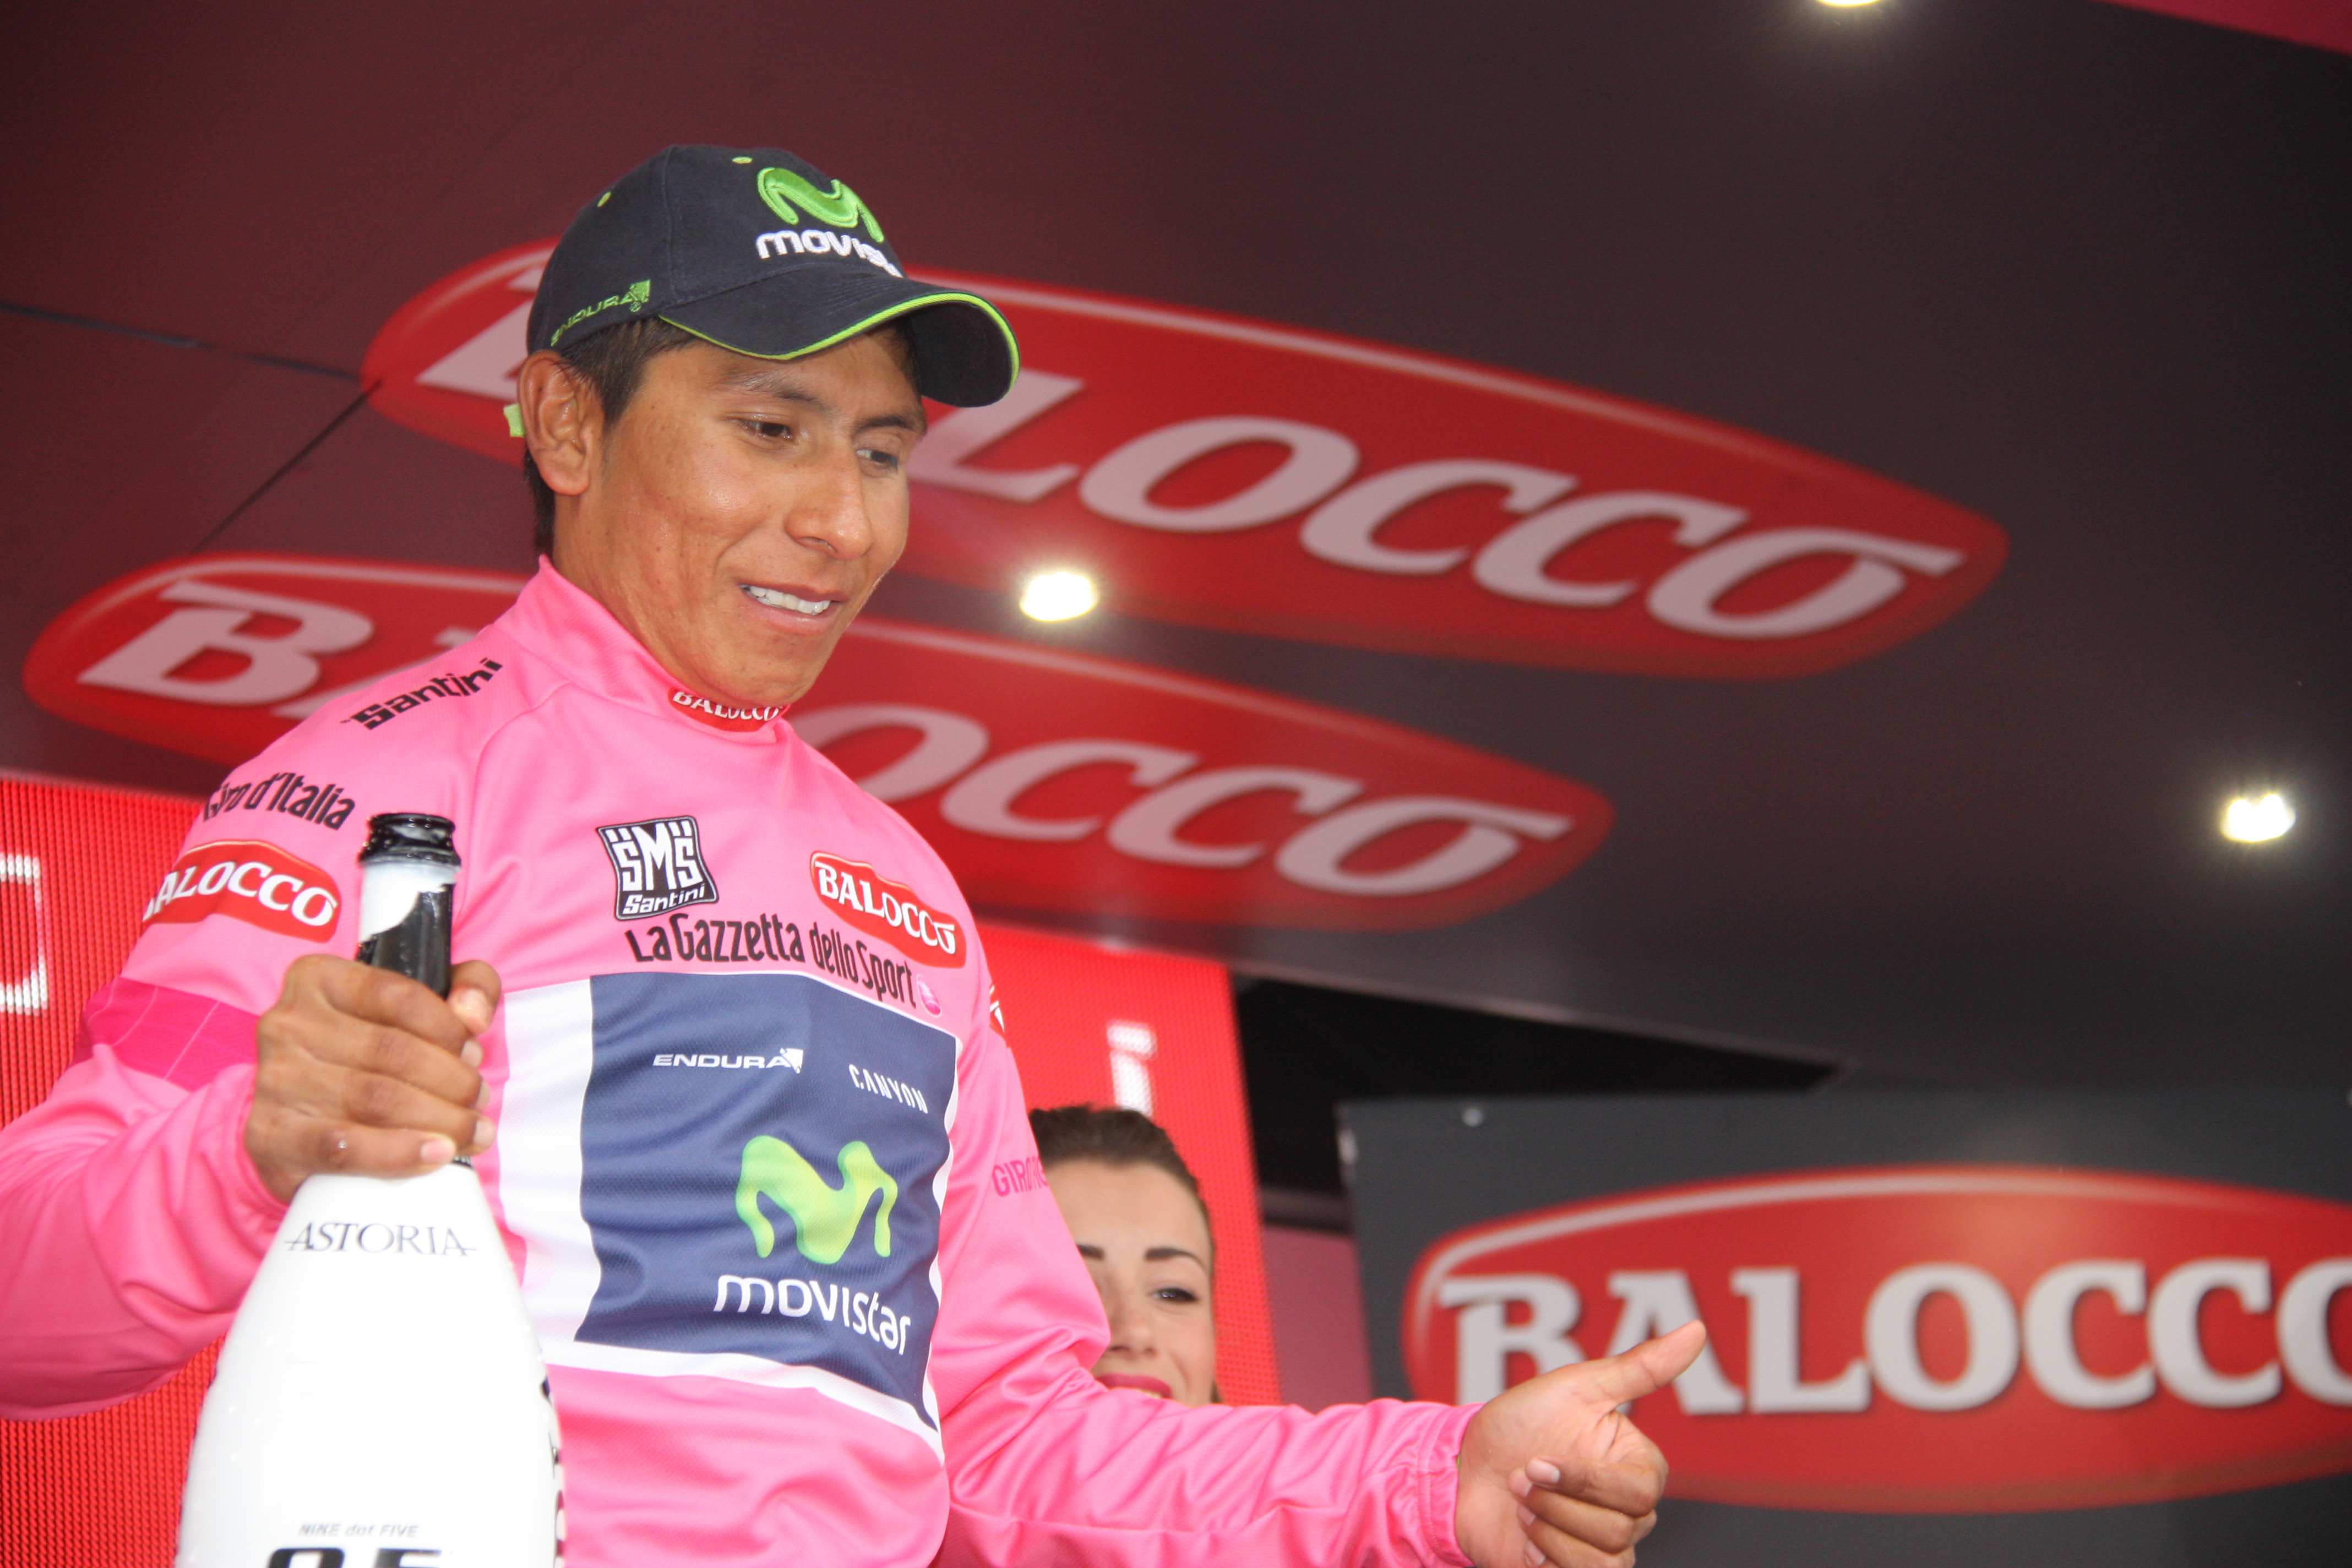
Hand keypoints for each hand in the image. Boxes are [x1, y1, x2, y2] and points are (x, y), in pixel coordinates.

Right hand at [244, 954, 501, 1201]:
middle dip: (452, 1080)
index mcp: (319, 978)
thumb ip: (465, 988)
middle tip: (478, 1100)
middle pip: (392, 1052)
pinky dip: (396, 1153)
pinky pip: (342, 1146)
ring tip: (471, 1131)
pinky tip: (434, 1155)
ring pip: (374, 1099)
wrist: (302, 1121)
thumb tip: (474, 1014)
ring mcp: (274, 1080)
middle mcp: (288, 1023)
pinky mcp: (271, 1136)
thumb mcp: (420, 1005)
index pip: (399, 996)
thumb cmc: (369, 1055)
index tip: (472, 1053)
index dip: (449, 1029)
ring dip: (438, 1119)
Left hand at [1454, 1321, 1705, 1567]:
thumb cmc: (1519, 1424)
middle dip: (1557, 1501)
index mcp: (1637, 1465)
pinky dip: (1545, 1555)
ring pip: (1605, 1556)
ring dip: (1548, 1526)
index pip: (1641, 1490)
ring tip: (1521, 1503)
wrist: (1463, 1470)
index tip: (1539, 1460)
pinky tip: (1526, 1534)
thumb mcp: (1576, 1387)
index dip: (1587, 1480)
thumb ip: (1641, 1367)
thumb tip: (1697, 1329)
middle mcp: (1628, 1510)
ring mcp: (1604, 1545)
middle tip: (1521, 1478)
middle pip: (1622, 1528)